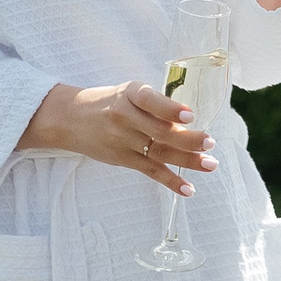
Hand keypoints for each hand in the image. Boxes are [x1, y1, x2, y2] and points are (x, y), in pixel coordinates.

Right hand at [17, 82, 217, 194]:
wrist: (70, 118)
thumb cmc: (110, 102)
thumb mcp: (129, 92)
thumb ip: (156, 104)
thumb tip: (190, 120)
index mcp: (130, 93)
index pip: (150, 100)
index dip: (170, 109)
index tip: (189, 116)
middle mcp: (125, 117)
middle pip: (160, 131)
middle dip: (187, 138)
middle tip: (210, 142)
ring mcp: (123, 140)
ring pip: (159, 152)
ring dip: (187, 160)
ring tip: (210, 164)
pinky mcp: (123, 159)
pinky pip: (150, 170)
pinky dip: (170, 180)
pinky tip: (188, 188)